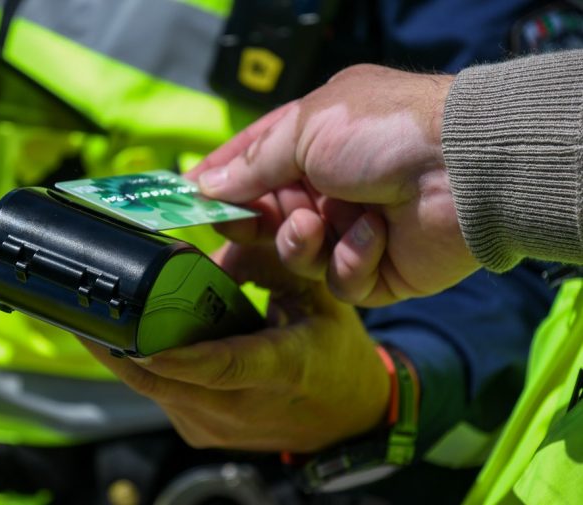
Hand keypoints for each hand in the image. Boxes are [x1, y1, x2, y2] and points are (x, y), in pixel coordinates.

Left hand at [81, 242, 389, 452]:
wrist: (346, 418)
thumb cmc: (335, 353)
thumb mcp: (319, 296)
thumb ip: (271, 258)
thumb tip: (217, 234)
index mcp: (281, 368)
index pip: (222, 366)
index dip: (174, 354)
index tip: (132, 337)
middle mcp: (244, 407)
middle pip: (167, 382)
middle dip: (120, 348)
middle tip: (88, 309)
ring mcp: (220, 428)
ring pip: (156, 393)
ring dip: (124, 358)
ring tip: (99, 319)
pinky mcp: (204, 433)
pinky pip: (162, 398)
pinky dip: (144, 370)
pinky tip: (130, 342)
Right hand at [189, 64, 479, 306]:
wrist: (466, 169)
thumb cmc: (384, 132)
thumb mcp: (306, 128)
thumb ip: (251, 163)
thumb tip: (202, 185)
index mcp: (311, 145)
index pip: (249, 169)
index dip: (218, 188)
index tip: (185, 206)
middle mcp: (330, 188)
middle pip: (269, 221)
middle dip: (258, 224)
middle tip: (248, 225)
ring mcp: (353, 230)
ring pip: (301, 257)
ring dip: (305, 242)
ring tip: (320, 224)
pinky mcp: (379, 270)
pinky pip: (343, 281)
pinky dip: (354, 260)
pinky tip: (375, 236)